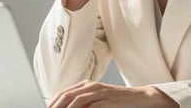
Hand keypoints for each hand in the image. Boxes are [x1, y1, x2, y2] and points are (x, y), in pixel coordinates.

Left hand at [47, 80, 177, 107]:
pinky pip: (91, 106)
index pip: (64, 93)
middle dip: (56, 106)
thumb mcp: (97, 100)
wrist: (137, 97)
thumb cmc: (115, 100)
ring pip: (77, 100)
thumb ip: (83, 103)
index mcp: (86, 85)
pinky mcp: (107, 99)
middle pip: (67, 95)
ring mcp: (99, 92)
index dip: (53, 103)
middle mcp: (91, 86)